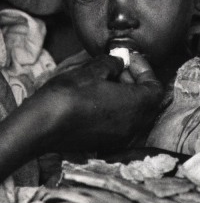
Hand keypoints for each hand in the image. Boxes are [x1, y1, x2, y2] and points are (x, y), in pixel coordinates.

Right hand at [0, 55, 162, 180]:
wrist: (40, 126)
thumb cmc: (69, 96)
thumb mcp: (94, 70)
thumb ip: (114, 63)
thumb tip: (120, 62)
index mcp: (136, 107)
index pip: (155, 87)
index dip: (144, 68)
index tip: (128, 58)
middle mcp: (133, 126)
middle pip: (146, 100)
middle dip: (134, 80)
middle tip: (117, 66)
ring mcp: (119, 138)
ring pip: (133, 112)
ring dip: (125, 93)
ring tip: (105, 79)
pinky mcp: (105, 144)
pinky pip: (120, 123)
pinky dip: (116, 107)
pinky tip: (97, 96)